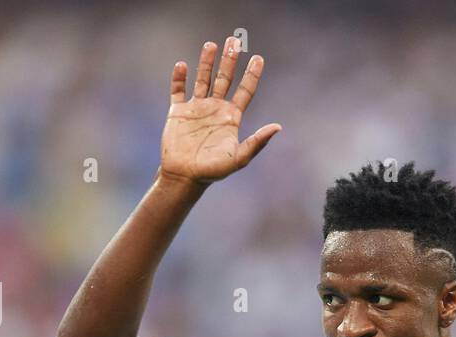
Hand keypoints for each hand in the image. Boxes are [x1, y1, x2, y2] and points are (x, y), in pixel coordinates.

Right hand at [161, 37, 280, 185]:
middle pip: (224, 79)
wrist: (185, 177)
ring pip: (202, 79)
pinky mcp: (178, 112)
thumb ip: (257, 142)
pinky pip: (178, 90)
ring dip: (206, 62)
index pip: (245, 91)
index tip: (258, 58)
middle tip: (234, 41)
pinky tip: (182, 66)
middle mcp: (215, 109)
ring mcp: (196, 108)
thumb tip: (278, 127)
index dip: (251, 75)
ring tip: (211, 44)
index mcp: (231, 118)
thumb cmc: (213, 171)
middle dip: (230, 60)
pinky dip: (179, 78)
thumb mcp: (239, 157)